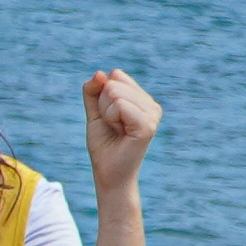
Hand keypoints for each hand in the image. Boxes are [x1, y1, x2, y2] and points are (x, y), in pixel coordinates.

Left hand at [82, 68, 160, 187]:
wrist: (107, 171)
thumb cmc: (104, 142)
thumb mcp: (94, 112)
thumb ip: (93, 91)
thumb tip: (100, 73)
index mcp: (143, 99)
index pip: (115, 76)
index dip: (102, 97)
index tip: (109, 117)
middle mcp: (152, 105)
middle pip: (113, 84)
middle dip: (102, 106)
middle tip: (112, 126)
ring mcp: (153, 115)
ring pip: (115, 93)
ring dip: (106, 114)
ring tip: (117, 130)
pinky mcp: (148, 125)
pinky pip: (120, 106)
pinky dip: (111, 119)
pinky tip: (120, 132)